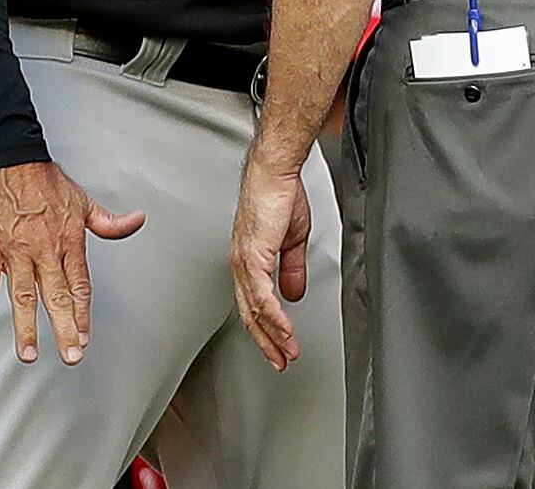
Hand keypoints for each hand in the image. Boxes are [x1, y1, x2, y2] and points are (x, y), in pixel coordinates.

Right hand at [0, 161, 144, 364]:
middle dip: (64, 329)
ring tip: (29, 354)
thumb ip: (108, 221)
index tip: (85, 337)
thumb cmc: (45, 180)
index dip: (83, 312)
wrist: (10, 158)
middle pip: (57, 296)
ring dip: (27, 326)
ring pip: (24, 294)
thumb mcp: (84, 200)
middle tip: (71, 356)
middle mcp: (46, 249)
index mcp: (70, 241)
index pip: (80, 284)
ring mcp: (17, 249)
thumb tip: (138, 220)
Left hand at [229, 159, 313, 369]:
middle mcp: (241, 266)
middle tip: (280, 361)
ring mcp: (244, 263)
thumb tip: (293, 292)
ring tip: (287, 352)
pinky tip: (285, 329)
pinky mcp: (252, 257)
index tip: (281, 347)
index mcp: (249, 262)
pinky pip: (262, 296)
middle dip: (267, 342)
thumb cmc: (281, 196)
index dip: (268, 329)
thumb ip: (291, 268)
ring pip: (255, 310)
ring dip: (274, 335)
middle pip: (250, 315)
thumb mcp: (292, 240)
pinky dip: (275, 316)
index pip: (255, 304)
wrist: (276, 173)